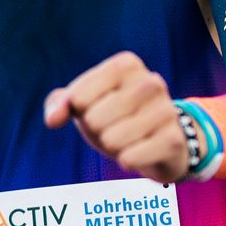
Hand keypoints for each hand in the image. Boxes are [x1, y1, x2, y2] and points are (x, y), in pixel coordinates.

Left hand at [44, 50, 186, 183]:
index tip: (96, 108)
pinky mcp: (172, 140)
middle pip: (94, 119)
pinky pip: (130, 158)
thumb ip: (60, 104)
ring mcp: (166, 110)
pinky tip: (140, 152)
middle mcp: (150, 81)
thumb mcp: (84, 104)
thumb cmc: (115, 117)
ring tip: (128, 139)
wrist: (161, 142)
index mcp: (126, 64)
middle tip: (114, 127)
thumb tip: (53, 120)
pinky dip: (127, 161)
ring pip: (112, 140)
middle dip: (97, 130)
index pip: (78, 97)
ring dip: (113, 147)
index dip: (79, 111)